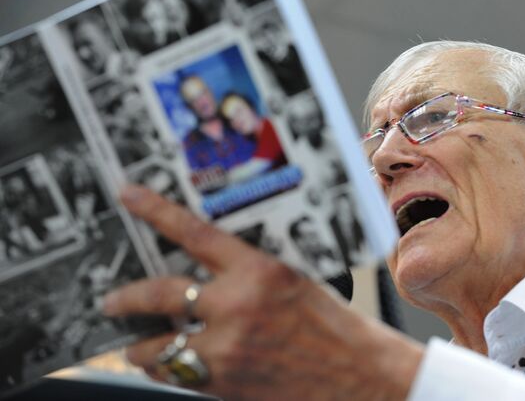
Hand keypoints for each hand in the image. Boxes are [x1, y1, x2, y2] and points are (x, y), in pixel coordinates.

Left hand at [103, 185, 423, 399]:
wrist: (358, 377)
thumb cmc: (334, 326)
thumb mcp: (295, 281)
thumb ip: (251, 270)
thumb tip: (212, 260)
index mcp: (259, 272)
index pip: (196, 233)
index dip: (157, 212)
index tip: (130, 198)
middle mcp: (238, 307)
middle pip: (160, 295)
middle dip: (126, 298)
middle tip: (110, 300)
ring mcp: (228, 350)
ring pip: (159, 347)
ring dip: (142, 345)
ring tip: (135, 342)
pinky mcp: (226, 385)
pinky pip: (177, 376)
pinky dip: (166, 368)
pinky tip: (169, 363)